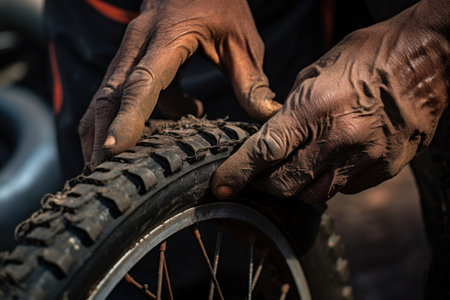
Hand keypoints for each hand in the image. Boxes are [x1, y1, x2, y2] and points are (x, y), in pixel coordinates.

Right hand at [78, 0, 281, 166]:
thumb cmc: (221, 5)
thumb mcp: (241, 40)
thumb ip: (250, 80)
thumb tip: (267, 117)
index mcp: (169, 37)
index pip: (143, 82)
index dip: (128, 117)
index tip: (114, 150)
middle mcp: (139, 42)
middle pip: (112, 92)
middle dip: (104, 132)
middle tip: (100, 171)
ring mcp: (129, 48)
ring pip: (105, 92)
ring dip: (101, 127)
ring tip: (103, 164)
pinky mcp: (129, 57)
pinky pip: (114, 90)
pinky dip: (115, 115)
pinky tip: (126, 136)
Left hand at [212, 1, 448, 202]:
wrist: (427, 59)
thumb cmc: (369, 56)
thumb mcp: (316, 72)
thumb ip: (290, 110)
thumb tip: (272, 134)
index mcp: (316, 109)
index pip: (265, 151)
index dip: (238, 173)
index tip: (222, 187)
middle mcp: (340, 139)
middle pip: (287, 182)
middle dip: (266, 183)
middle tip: (260, 175)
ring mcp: (365, 158)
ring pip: (315, 195)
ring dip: (297, 187)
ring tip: (294, 170)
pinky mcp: (384, 168)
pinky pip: (344, 189)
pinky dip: (328, 182)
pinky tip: (329, 164)